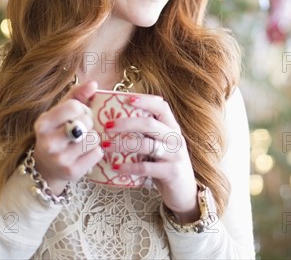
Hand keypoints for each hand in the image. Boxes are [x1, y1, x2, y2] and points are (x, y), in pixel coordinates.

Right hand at [32, 81, 103, 194]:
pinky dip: (95, 152)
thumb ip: (77, 95)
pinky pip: (97, 153)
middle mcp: (48, 142)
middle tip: (81, 129)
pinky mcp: (72, 172)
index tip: (78, 115)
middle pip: (86, 122)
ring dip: (93, 138)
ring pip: (94, 139)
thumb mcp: (61, 111)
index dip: (82, 109)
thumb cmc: (58, 132)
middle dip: (88, 124)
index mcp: (43, 123)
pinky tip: (84, 154)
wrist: (47, 167)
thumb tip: (94, 84)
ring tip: (81, 142)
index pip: (74, 107)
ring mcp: (60, 159)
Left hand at [104, 95, 199, 222]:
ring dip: (123, 145)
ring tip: (105, 147)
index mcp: (172, 128)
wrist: (185, 193)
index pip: (162, 107)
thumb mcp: (160, 146)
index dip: (145, 101)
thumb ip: (147, 134)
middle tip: (107, 125)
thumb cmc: (166, 165)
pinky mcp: (172, 172)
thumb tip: (117, 121)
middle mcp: (175, 138)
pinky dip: (129, 167)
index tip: (127, 98)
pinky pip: (147, 167)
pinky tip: (116, 167)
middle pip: (150, 124)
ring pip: (146, 145)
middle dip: (126, 123)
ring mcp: (175, 155)